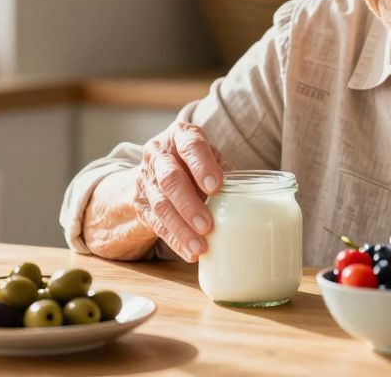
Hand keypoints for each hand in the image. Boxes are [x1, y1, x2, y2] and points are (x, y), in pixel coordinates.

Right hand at [132, 122, 226, 262]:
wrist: (156, 170)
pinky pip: (156, 224)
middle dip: (189, 203)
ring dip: (181, 228)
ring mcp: (146, 179)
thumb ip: (224, 171)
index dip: (203, 166)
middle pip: (170, 178)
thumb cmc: (194, 162)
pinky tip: (188, 252)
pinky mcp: (141, 204)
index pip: (190, 146)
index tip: (216, 187)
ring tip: (200, 247)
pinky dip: (174, 240)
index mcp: (180, 136)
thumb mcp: (209, 158)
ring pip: (161, 205)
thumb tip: (249, 194)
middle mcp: (159, 155)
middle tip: (207, 225)